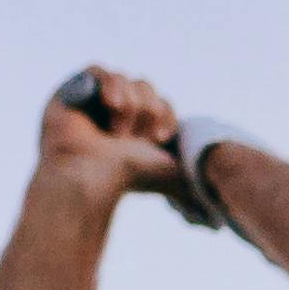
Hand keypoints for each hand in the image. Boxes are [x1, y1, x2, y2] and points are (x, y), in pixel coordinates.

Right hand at [41, 65, 188, 200]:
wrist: (91, 176)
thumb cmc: (127, 176)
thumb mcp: (170, 175)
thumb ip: (192, 183)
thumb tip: (216, 219)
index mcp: (137, 127)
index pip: (162, 103)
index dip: (165, 116)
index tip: (160, 139)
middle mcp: (116, 112)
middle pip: (146, 88)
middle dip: (147, 111)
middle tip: (131, 139)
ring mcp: (92, 100)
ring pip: (127, 81)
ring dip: (130, 106)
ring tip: (116, 132)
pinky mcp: (71, 89)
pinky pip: (99, 70)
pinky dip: (110, 86)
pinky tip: (111, 106)